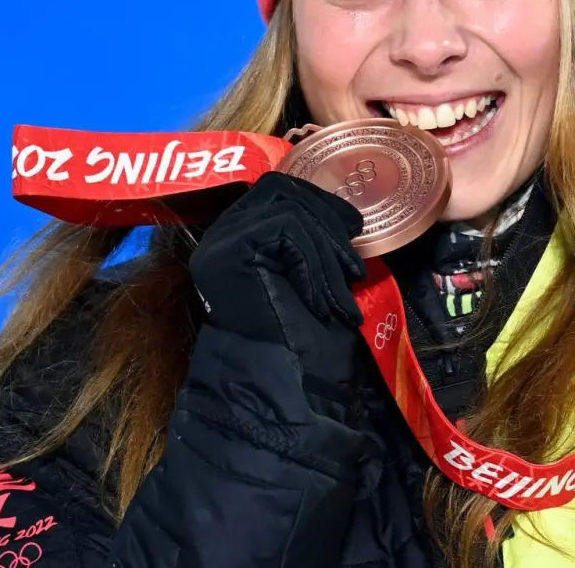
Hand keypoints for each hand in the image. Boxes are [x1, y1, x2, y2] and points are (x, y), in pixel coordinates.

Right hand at [189, 171, 368, 404]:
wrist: (287, 383)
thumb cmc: (305, 339)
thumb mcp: (316, 274)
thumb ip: (314, 238)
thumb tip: (344, 212)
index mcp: (240, 237)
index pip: (279, 191)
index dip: (321, 202)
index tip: (354, 228)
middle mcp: (222, 234)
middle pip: (282, 190)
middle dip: (327, 219)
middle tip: (353, 266)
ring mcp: (220, 242)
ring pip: (289, 208)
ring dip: (327, 250)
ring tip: (341, 293)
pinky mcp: (229, 251)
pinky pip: (286, 226)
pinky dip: (314, 261)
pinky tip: (319, 300)